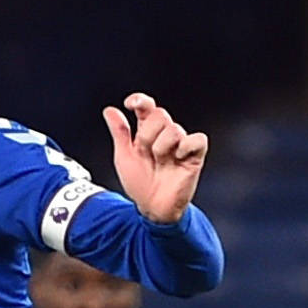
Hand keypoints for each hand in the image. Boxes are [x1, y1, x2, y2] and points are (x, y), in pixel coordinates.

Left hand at [102, 93, 208, 224]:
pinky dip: (186, 146)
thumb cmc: (140, 183)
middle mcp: (165, 135)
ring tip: (160, 162)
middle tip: (146, 153)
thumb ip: (119, 133)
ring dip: (162, 147)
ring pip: (174, 128)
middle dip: (148, 134)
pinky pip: (197, 139)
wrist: (152, 207)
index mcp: (147, 132)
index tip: (130, 104)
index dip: (140, 101)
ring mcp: (181, 144)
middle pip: (160, 115)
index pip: (147, 107)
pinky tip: (178, 157)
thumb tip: (109, 110)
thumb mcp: (124, 157)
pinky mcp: (195, 156)